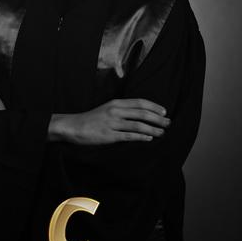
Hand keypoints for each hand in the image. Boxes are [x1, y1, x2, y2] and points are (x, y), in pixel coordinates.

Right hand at [49, 98, 170, 144]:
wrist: (73, 126)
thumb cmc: (91, 119)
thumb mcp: (107, 109)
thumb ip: (121, 110)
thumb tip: (139, 114)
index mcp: (116, 103)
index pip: (140, 102)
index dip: (154, 106)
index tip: (164, 111)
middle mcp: (115, 111)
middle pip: (142, 113)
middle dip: (158, 118)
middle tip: (168, 123)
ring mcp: (112, 123)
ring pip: (138, 124)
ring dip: (153, 129)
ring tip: (162, 132)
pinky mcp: (109, 135)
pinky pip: (129, 135)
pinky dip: (141, 136)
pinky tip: (149, 138)